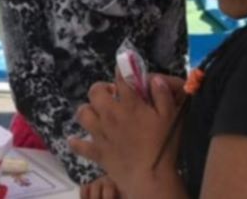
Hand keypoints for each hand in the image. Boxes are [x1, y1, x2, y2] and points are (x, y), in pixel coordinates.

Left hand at [68, 73, 185, 196]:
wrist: (149, 176)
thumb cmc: (163, 146)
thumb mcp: (170, 117)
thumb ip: (162, 95)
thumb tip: (154, 78)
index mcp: (129, 104)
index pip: (122, 77)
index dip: (122, 69)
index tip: (124, 69)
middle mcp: (110, 114)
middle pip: (95, 92)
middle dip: (101, 89)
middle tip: (111, 95)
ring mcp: (100, 133)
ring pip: (82, 113)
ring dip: (88, 110)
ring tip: (97, 114)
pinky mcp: (96, 151)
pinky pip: (79, 145)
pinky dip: (76, 142)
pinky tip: (77, 140)